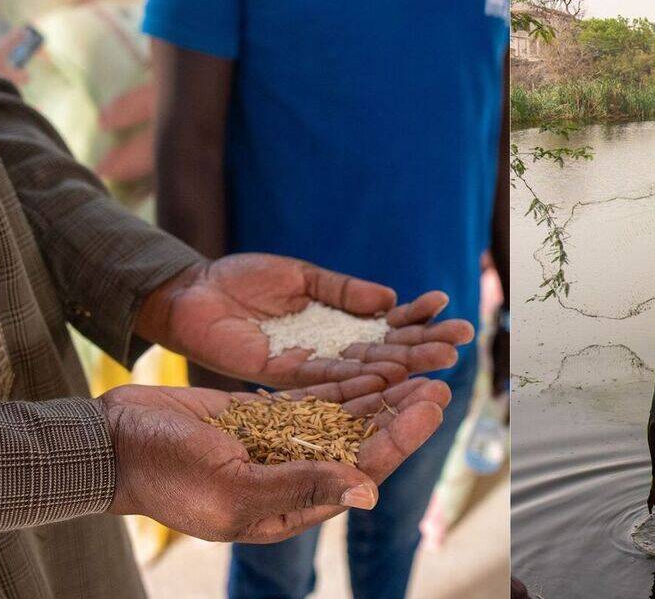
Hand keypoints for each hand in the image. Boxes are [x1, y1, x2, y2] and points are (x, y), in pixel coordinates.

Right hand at [104, 375, 450, 542]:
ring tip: (416, 370)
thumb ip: (301, 485)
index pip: (361, 471)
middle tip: (439, 382)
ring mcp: (273, 446)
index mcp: (288, 507)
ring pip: (340, 420)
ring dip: (377, 396)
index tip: (432, 406)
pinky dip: (341, 385)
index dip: (400, 438)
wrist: (108, 443)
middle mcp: (288, 477)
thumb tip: (368, 491)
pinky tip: (372, 366)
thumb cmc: (163, 473)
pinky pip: (309, 401)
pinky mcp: (256, 417)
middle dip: (399, 414)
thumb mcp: (234, 488)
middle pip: (360, 444)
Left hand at [138, 254, 475, 387]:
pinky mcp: (286, 378)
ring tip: (441, 356)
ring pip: (368, 368)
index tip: (447, 306)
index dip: (417, 318)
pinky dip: (362, 375)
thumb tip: (390, 299)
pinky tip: (392, 369)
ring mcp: (312, 367)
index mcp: (336, 324)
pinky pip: (331, 379)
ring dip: (405, 363)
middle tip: (463, 338)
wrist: (191, 294)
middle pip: (387, 350)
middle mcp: (331, 350)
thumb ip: (344, 290)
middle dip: (425, 344)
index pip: (386, 324)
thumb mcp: (302, 276)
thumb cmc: (240, 280)